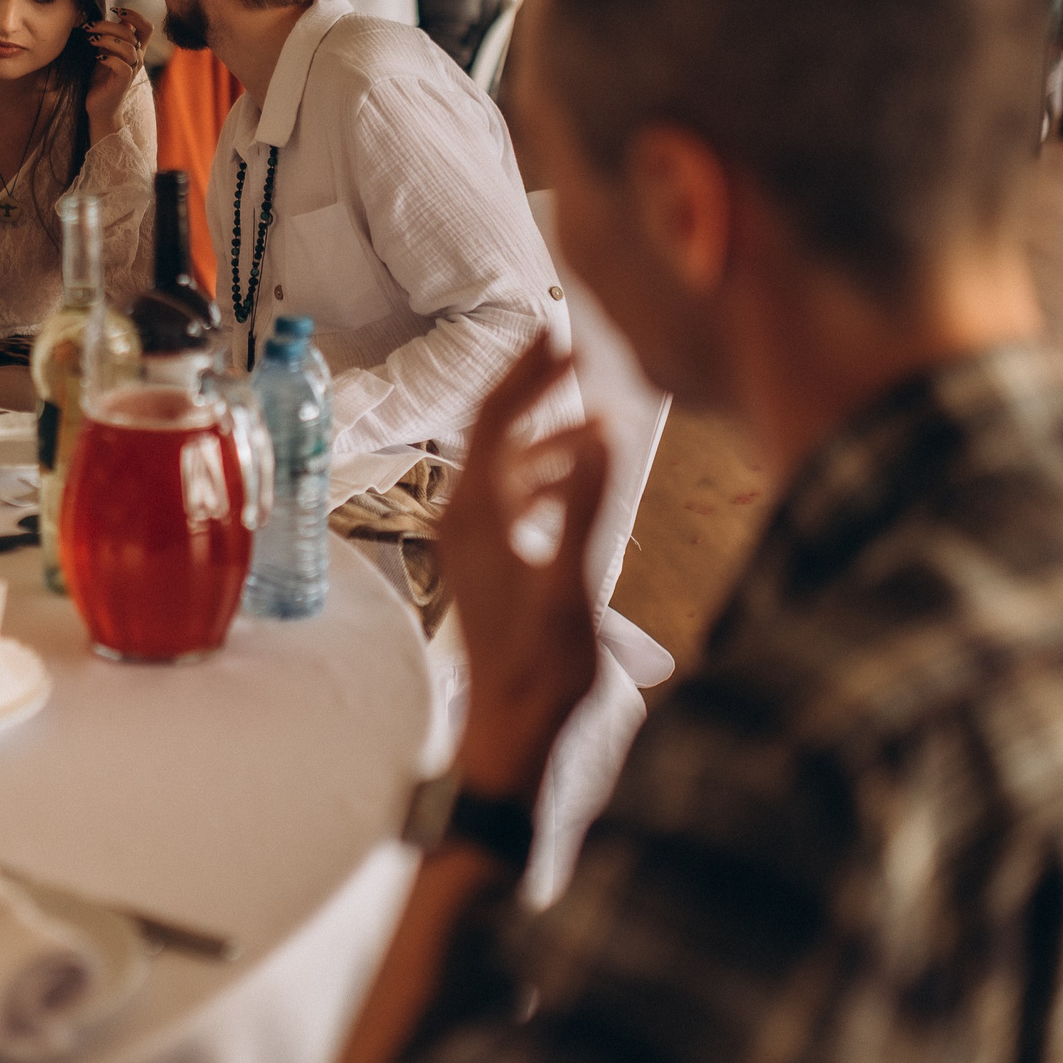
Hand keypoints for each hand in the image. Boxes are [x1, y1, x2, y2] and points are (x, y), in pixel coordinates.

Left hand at [83, 8, 153, 138]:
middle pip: (131, 33)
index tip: (115, 10)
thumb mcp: (106, 51)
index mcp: (136, 49)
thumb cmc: (102, 77)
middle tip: (89, 26)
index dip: (134, 14)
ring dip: (107, 40)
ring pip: (128, 47)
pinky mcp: (124, 81)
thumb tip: (109, 13)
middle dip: (108, 25)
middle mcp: (138, 58)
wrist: (99, 106)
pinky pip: (122, 65)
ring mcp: (132, 70)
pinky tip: (97, 57)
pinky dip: (109, 58)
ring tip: (91, 40)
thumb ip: (111, 35)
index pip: (146, 27)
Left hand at [435, 339, 607, 798]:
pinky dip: (547, 479)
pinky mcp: (487, 564)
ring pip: (507, 467)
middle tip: (581, 354)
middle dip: (538, 391)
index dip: (524, 370)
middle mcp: (463, 520)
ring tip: (600, 422)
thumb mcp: (572, 583)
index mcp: (475, 515)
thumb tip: (600, 431)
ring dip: (550, 439)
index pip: (492, 418)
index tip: (555, 330)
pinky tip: (580, 484)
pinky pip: (514, 500)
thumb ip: (586, 504)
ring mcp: (472, 543)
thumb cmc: (541, 668)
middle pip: (495, 433)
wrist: (511, 732)